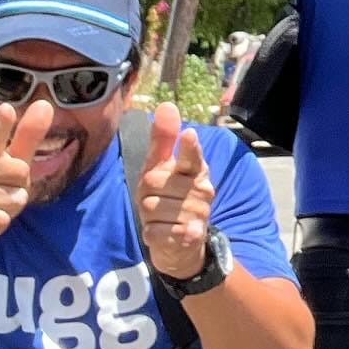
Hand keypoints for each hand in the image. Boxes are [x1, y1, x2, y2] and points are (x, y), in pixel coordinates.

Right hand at [0, 103, 53, 278]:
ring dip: (11, 205)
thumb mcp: (9, 159)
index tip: (7, 110)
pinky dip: (2, 221)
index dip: (0, 125)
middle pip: (20, 170)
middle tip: (1, 188)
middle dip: (19, 183)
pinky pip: (4, 218)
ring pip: (16, 197)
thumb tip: (45, 104)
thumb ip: (27, 135)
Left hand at [137, 104, 216, 281]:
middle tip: (157, 200)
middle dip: (146, 194)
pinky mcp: (190, 235)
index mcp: (196, 169)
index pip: (192, 156)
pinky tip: (163, 232)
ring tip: (161, 218)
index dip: (189, 147)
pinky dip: (151, 233)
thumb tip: (166, 105)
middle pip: (153, 183)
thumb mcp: (162, 169)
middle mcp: (202, 189)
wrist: (182, 244)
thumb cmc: (169, 198)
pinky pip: (154, 230)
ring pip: (151, 208)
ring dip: (148, 216)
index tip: (189, 134)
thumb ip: (164, 139)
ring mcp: (199, 213)